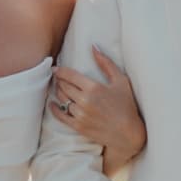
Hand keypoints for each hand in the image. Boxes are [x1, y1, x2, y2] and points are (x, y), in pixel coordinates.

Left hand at [49, 46, 146, 168]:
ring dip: (58, 92)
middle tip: (57, 77)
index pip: (70, 76)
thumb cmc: (126, 105)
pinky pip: (61, 116)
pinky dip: (55, 109)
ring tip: (58, 88)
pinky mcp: (78, 126)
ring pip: (62, 99)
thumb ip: (106, 63)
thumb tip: (93, 47)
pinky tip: (53, 104)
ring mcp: (80, 115)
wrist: (128, 133)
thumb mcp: (121, 81)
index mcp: (94, 88)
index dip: (60, 71)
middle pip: (64, 87)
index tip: (55, 68)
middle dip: (59, 80)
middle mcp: (84, 101)